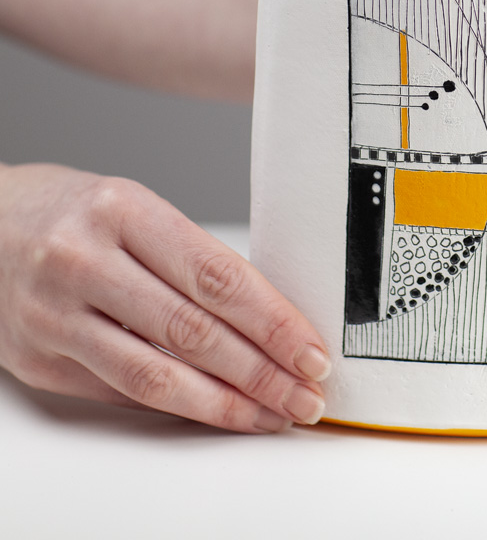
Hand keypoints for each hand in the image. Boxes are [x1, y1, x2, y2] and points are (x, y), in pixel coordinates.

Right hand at [0, 162, 330, 432]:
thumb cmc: (75, 213)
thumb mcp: (136, 209)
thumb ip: (192, 259)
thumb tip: (267, 320)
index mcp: (123, 210)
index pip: (217, 276)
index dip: (273, 321)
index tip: (310, 350)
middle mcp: (83, 261)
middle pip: (193, 331)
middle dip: (261, 371)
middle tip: (305, 395)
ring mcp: (54, 316)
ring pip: (155, 375)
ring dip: (225, 404)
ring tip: (271, 414)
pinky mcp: (39, 361)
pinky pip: (120, 393)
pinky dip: (176, 407)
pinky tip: (215, 411)